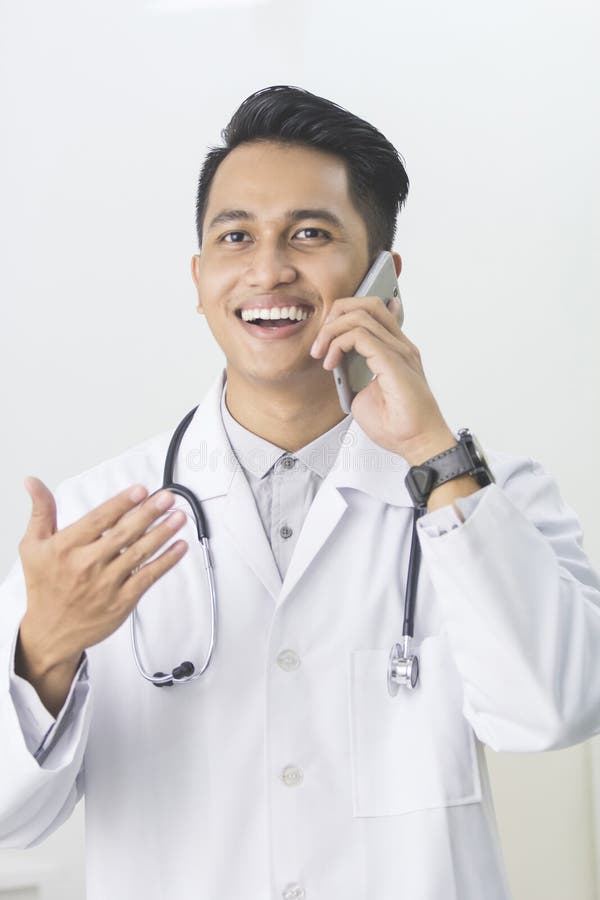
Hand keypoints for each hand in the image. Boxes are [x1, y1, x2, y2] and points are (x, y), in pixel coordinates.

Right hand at [18, 477, 187, 671]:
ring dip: (162, 533)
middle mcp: (87, 565)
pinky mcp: (122, 601)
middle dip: (149, 513)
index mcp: (66, 548)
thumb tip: (34, 483)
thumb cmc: (44, 586)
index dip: (122, 503)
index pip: (99, 520)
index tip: (140, 490)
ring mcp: (107, 584)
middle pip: (124, 534)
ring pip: (139, 553)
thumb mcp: (33, 546)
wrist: (50, 631)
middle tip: (167, 498)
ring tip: (178, 517)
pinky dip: (166, 561)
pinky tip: (179, 547)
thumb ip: (42, 511)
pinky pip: (148, 577)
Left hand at [310, 295, 455, 463]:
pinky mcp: (392, 360)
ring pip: (361, 314)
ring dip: (331, 330)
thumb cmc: (397, 426)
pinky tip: (331, 362)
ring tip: (321, 353)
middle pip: (368, 303)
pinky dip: (338, 343)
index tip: (327, 340)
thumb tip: (339, 366)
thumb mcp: (363, 395)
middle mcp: (400, 345)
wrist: (417, 443)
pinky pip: (359, 335)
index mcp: (396, 350)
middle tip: (321, 340)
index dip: (345, 316)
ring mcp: (399, 350)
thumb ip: (353, 375)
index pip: (373, 312)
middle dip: (336, 313)